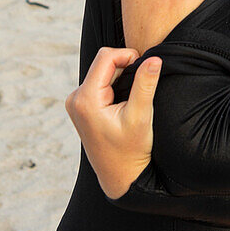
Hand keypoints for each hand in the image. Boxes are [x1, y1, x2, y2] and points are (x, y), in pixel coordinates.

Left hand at [65, 46, 161, 198]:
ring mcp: (75, 102)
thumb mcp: (141, 116)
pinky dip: (113, 84)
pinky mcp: (80, 106)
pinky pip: (98, 81)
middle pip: (102, 62)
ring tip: (132, 97)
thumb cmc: (130, 150)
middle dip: (124, 66)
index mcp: (86, 99)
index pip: (106, 57)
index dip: (128, 55)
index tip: (145, 67)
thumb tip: (154, 58)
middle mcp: (75, 98)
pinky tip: (123, 101)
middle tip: (141, 84)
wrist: (120, 175)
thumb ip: (145, 84)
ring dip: (119, 76)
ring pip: (101, 71)